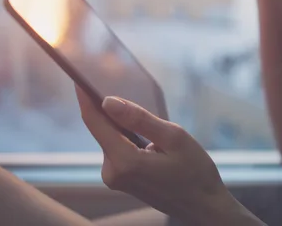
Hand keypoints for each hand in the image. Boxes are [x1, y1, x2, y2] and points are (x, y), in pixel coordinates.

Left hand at [76, 87, 262, 225]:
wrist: (203, 207)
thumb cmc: (195, 172)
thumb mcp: (174, 138)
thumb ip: (139, 119)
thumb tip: (109, 101)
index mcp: (124, 161)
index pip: (94, 121)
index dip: (85, 96)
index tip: (78, 74)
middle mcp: (112, 172)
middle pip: (101, 128)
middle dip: (107, 106)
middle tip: (117, 81)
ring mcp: (115, 177)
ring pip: (110, 137)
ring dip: (120, 122)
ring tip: (141, 110)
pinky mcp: (121, 179)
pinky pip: (117, 147)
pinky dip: (125, 134)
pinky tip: (143, 131)